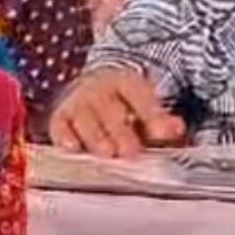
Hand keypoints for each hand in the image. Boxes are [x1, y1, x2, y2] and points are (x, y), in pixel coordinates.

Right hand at [47, 67, 185, 157]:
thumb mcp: (145, 105)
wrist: (93, 86)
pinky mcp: (60, 115)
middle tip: (130, 151)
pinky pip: (59, 124)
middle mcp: (98, 88)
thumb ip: (161, 120)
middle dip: (119, 131)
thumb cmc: (123, 104)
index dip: (150, 114)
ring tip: (106, 152)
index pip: (139, 95)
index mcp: (125, 82)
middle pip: (109, 109)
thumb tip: (175, 128)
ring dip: (95, 136)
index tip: (159, 133)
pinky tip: (72, 147)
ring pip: (84, 118)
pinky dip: (63, 136)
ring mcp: (77, 101)